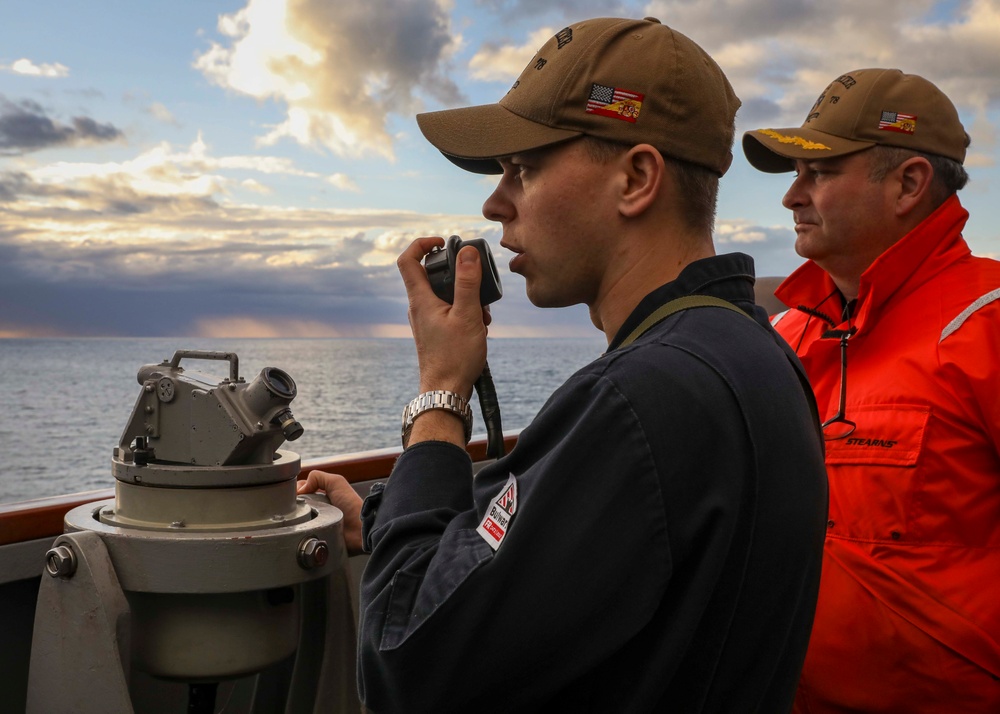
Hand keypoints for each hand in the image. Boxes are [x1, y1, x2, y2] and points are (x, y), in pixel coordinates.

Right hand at [297, 471, 363, 555]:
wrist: (359, 530)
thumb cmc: (352, 505)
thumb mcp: (336, 482)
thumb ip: (318, 477)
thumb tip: (300, 489)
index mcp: (321, 495)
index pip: (301, 490)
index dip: (295, 491)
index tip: (292, 494)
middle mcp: (317, 508)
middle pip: (296, 504)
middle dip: (292, 504)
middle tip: (293, 507)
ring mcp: (315, 522)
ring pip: (296, 518)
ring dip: (294, 518)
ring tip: (294, 518)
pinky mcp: (315, 535)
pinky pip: (301, 532)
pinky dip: (298, 530)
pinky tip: (298, 528)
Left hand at [397, 237, 489, 398]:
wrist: (446, 391)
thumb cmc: (455, 358)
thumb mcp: (467, 316)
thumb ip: (468, 283)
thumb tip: (467, 252)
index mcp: (420, 300)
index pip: (408, 259)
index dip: (422, 243)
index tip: (443, 242)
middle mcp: (419, 307)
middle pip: (432, 275)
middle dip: (458, 275)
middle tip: (477, 283)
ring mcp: (426, 320)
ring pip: (444, 295)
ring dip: (466, 297)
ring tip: (482, 313)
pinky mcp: (435, 332)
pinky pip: (449, 311)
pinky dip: (465, 311)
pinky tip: (480, 326)